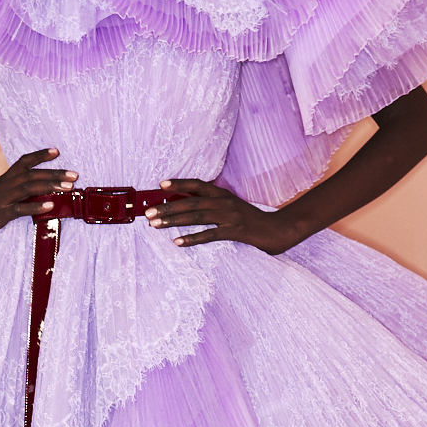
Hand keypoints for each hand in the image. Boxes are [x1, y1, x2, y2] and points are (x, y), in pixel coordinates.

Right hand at [0, 148, 75, 251]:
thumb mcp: (6, 194)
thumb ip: (23, 188)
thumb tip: (48, 185)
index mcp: (7, 178)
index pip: (24, 161)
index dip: (40, 155)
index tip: (58, 152)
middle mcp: (4, 184)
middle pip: (31, 174)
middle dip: (54, 173)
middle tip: (74, 175)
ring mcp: (2, 199)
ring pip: (27, 187)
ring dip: (49, 186)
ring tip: (67, 188)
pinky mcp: (1, 214)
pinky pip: (20, 209)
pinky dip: (36, 206)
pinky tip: (50, 205)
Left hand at [145, 178, 300, 254]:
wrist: (279, 230)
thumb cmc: (253, 221)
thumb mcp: (233, 208)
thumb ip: (214, 205)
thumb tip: (190, 207)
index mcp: (223, 194)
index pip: (198, 184)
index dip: (179, 183)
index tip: (160, 184)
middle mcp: (225, 202)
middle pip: (191, 202)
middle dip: (167, 207)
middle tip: (148, 213)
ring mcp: (230, 217)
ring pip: (196, 217)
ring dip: (174, 220)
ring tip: (155, 225)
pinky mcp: (235, 232)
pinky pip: (210, 235)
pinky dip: (192, 238)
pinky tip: (177, 242)